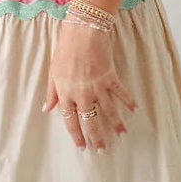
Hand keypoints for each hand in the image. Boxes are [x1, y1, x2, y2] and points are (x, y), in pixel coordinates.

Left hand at [42, 18, 137, 151]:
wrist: (82, 31)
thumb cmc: (64, 50)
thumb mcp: (52, 72)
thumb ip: (51, 93)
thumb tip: (46, 109)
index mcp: (65, 94)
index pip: (70, 121)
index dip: (77, 135)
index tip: (82, 146)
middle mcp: (81, 94)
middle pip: (90, 121)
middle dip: (97, 137)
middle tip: (102, 150)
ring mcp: (97, 86)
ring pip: (108, 111)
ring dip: (116, 124)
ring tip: (121, 135)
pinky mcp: (109, 76)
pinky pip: (120, 93)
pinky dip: (128, 101)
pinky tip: (134, 110)